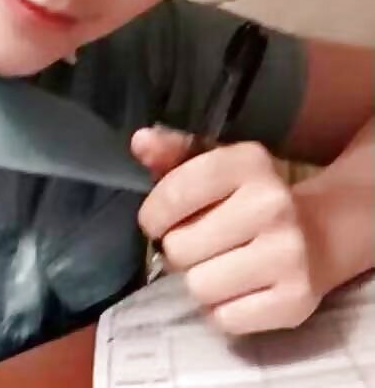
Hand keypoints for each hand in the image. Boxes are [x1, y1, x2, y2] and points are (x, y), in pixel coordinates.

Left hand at [132, 127, 326, 334]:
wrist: (320, 232)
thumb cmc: (247, 196)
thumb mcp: (214, 163)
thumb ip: (173, 153)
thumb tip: (140, 141)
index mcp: (248, 162)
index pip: (176, 192)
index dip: (154, 214)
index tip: (156, 221)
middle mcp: (272, 205)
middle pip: (179, 247)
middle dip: (178, 248)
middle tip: (196, 242)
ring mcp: (288, 255)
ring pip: (199, 286)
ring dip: (198, 280)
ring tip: (216, 264)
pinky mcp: (295, 301)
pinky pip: (225, 319)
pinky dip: (222, 309)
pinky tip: (237, 287)